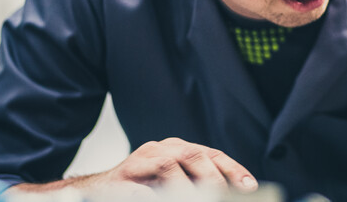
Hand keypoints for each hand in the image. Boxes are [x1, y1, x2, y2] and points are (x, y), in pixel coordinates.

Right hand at [98, 137, 256, 191]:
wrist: (96, 193)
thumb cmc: (143, 189)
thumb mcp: (177, 183)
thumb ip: (200, 183)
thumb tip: (235, 191)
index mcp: (177, 149)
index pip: (211, 155)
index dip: (232, 170)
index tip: (249, 187)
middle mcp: (159, 150)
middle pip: (194, 156)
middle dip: (214, 178)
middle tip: (223, 196)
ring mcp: (138, 162)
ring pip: (169, 165)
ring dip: (188, 187)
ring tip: (201, 200)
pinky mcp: (119, 180)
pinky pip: (141, 188)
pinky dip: (157, 197)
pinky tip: (166, 201)